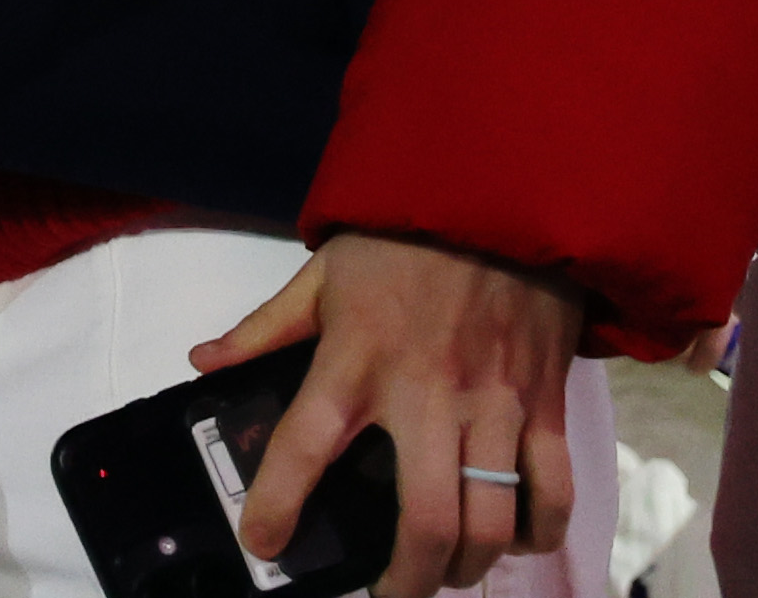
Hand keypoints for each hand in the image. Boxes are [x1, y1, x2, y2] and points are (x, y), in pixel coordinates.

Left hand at [193, 233, 581, 596]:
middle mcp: (426, 394)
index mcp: (355, 360)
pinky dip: (538, 530)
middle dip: (409, 580)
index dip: (277, 504)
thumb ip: (264, 328)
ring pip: (492, 520)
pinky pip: (553, 490)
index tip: (263, 545)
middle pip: (427, 521)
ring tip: (447, 574)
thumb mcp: (320, 273)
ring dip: (470, 567)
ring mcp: (493, 405)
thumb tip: (203, 363)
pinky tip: (514, 540)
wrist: (497, 199)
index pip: (304, 445)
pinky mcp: (543, 404)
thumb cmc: (400, 240)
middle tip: (389, 596)